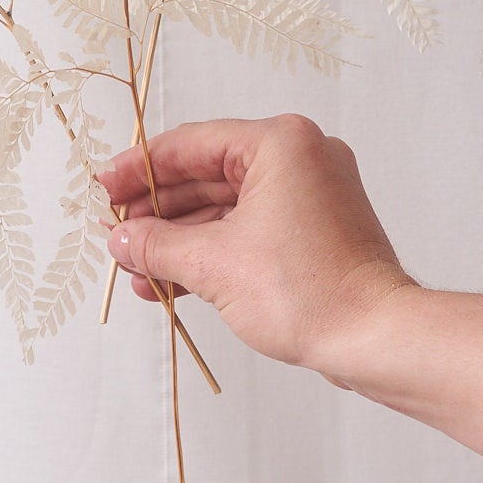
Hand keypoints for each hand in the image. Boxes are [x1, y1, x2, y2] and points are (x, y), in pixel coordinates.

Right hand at [99, 113, 414, 377]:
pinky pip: (249, 229)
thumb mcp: (214, 264)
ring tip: (137, 266)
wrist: (378, 340)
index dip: (139, 169)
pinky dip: (212, 251)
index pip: (191, 145)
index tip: (104, 188)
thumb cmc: (309, 291)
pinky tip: (171, 280)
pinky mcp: (315, 231)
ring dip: (180, 238)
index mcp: (280, 143)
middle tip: (117, 232)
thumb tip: (121, 238)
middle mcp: (300, 158)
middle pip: (207, 175)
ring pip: (226, 207)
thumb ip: (158, 244)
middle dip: (158, 211)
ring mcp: (311, 195)